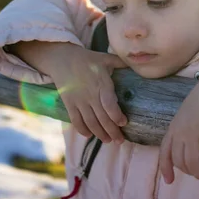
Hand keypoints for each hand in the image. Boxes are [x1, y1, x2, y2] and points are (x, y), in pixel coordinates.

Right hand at [8, 41, 127, 142]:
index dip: (116, 116)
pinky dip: (82, 129)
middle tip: (120, 140)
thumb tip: (136, 64)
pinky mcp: (69, 103)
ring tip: (108, 140)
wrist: (62, 59)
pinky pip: (76, 120)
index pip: (109, 104)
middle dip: (112, 131)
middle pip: (102, 117)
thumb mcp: (105, 58)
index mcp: (101, 83)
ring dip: (99, 134)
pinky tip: (89, 135)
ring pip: (90, 122)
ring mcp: (79, 100)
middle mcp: (90, 94)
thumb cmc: (87, 59)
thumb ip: (120, 63)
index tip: (124, 123)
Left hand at [159, 61, 198, 183]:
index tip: (169, 182)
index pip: (165, 151)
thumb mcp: (188, 115)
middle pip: (179, 161)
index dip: (165, 168)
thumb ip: (186, 130)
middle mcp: (180, 132)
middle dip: (189, 172)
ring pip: (192, 164)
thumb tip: (193, 150)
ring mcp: (194, 134)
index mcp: (174, 127)